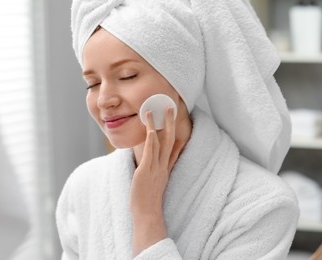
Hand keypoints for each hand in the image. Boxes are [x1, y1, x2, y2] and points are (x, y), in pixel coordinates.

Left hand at [130, 106, 178, 255]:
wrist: (147, 214)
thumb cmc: (147, 198)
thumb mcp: (155, 181)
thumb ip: (156, 169)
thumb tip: (151, 161)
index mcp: (165, 167)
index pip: (172, 145)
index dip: (174, 131)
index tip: (175, 118)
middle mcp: (163, 165)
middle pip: (170, 139)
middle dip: (170, 122)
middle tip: (171, 107)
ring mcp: (156, 168)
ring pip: (160, 142)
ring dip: (159, 125)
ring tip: (157, 110)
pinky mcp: (146, 172)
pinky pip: (150, 153)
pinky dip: (151, 141)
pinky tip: (152, 129)